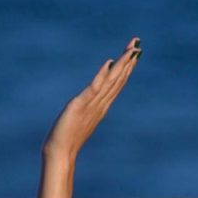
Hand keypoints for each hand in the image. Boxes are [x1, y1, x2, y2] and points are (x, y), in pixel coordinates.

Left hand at [45, 38, 139, 159]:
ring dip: (121, 65)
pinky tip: (108, 63)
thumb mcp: (82, 120)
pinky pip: (94, 88)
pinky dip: (102, 75)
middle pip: (118, 80)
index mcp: (101, 107)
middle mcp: (101, 104)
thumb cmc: (68, 140)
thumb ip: (89, 109)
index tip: (135, 53)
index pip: (117, 84)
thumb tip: (92, 101)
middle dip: (128, 61)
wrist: (60, 154)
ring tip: (131, 50)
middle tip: (137, 44)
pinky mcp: (81, 105)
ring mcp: (92, 105)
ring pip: (111, 81)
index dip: (126, 68)